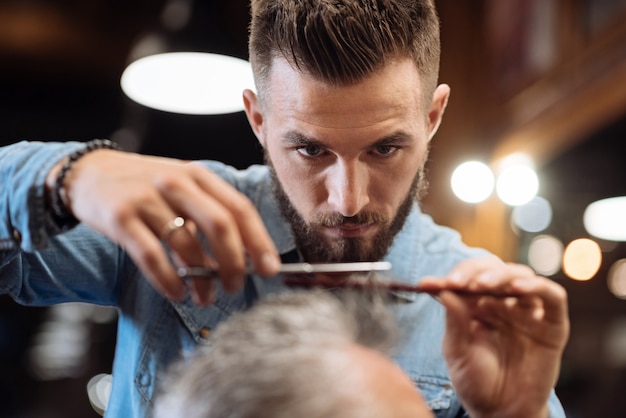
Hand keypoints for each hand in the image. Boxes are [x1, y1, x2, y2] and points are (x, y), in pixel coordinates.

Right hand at [46, 149, 280, 304]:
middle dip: (235, 262)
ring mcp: (147, 198)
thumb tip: (238, 261)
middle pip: (220, 225)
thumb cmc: (144, 187)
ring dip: (201, 279)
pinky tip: (177, 294)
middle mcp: (176, 183)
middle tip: (236, 287)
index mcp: (198, 176)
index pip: (239, 208)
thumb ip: (208, 218)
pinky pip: (150, 255)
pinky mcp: (120, 217)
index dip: (259, 241)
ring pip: (186, 244)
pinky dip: (168, 281)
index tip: (271, 269)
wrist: (88, 173)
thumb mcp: (181, 191)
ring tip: (205, 298)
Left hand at [419, 258, 568, 417]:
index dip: (449, 278)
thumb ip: (454, 321)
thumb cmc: (477, 382)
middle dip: (473, 272)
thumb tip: (444, 291)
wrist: (502, 412)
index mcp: (476, 306)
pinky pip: (553, 297)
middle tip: (458, 282)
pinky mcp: (552, 324)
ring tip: (483, 285)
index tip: (426, 285)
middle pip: (492, 271)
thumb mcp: (458, 352)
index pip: (465, 280)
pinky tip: (519, 288)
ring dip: (501, 276)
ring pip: (520, 276)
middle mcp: (502, 303)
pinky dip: (537, 286)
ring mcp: (527, 312)